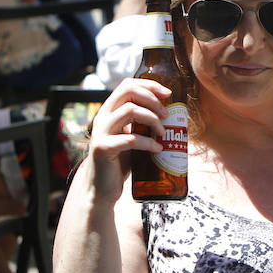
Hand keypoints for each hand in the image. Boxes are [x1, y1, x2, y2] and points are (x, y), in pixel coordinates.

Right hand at [84, 78, 173, 201]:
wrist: (101, 188)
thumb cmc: (119, 161)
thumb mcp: (130, 136)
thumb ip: (141, 124)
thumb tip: (171, 114)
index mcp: (109, 111)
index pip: (127, 85)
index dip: (149, 85)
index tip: (168, 93)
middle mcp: (103, 118)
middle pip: (129, 92)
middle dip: (152, 99)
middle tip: (167, 114)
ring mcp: (101, 132)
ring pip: (130, 111)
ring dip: (152, 119)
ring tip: (163, 132)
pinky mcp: (103, 149)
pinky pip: (130, 139)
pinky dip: (148, 142)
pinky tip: (158, 150)